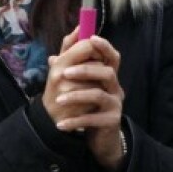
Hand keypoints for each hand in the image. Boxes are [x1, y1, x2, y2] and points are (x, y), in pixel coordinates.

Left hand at [42, 30, 125, 169]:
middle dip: (85, 70)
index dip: (104, 46)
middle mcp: (115, 88)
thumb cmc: (88, 106)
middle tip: (64, 73)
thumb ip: (70, 68)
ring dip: (76, 96)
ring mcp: (115, 104)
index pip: (112, 56)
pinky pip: (93, 118)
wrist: (99, 136)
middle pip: (107, 72)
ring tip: (58, 100)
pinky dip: (75, 121)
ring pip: (98, 95)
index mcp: (108, 76)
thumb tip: (56, 51)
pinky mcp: (111, 121)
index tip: (91, 37)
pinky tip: (61, 124)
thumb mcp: (79, 85)